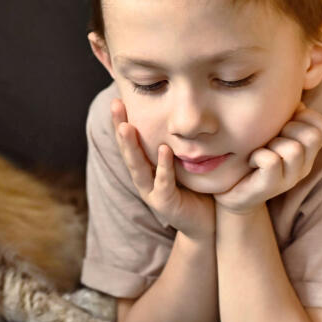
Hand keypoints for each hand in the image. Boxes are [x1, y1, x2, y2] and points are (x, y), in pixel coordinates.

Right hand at [111, 99, 214, 239]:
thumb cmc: (196, 188)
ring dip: (131, 146)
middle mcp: (144, 178)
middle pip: (127, 150)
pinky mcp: (164, 203)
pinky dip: (163, 166)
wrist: (207, 223)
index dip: (122, 120)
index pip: (131, 140)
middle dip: (120, 126)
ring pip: (137, 166)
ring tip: (126, 127)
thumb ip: (178, 141)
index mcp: (146, 166)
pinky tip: (164, 149)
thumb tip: (181, 109)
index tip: (118, 98)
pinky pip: (163, 182)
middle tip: (115, 105)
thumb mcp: (185, 160)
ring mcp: (151, 191)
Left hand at [215, 103, 321, 213]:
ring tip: (260, 149)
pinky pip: (271, 161)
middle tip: (270, 137)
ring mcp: (289, 179)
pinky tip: (251, 160)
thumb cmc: (251, 155)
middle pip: (312, 135)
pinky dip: (258, 155)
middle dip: (287, 128)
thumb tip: (291, 92)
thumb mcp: (271, 131)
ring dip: (272, 143)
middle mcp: (304, 165)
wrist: (231, 191)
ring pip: (293, 149)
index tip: (282, 122)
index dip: (304, 116)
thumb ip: (284, 114)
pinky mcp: (270, 189)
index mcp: (307, 150)